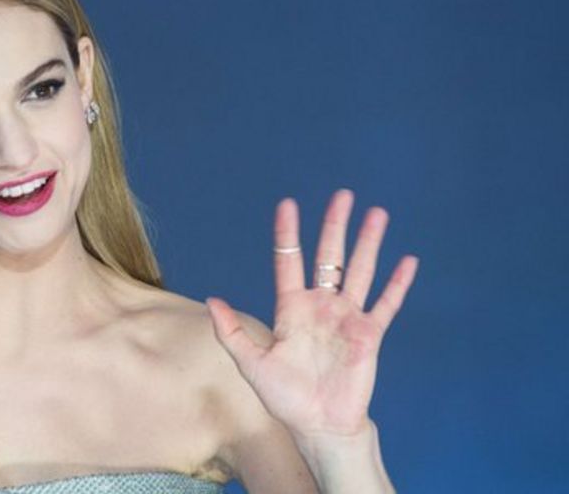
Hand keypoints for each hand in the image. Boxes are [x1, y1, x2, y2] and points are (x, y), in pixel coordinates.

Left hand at [206, 189, 417, 439]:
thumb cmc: (284, 397)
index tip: (288, 204)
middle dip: (335, 225)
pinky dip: (397, 283)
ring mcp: (347, 318)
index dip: (288, 234)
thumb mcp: (252, 364)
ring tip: (377, 213)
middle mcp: (320, 307)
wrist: (319, 425)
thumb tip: (212, 299)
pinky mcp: (369, 335)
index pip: (289, 262)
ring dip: (369, 243)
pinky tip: (407, 260)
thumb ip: (232, 332)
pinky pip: (386, 304)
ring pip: (360, 271)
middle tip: (342, 195)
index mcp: (291, 309)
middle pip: (329, 257)